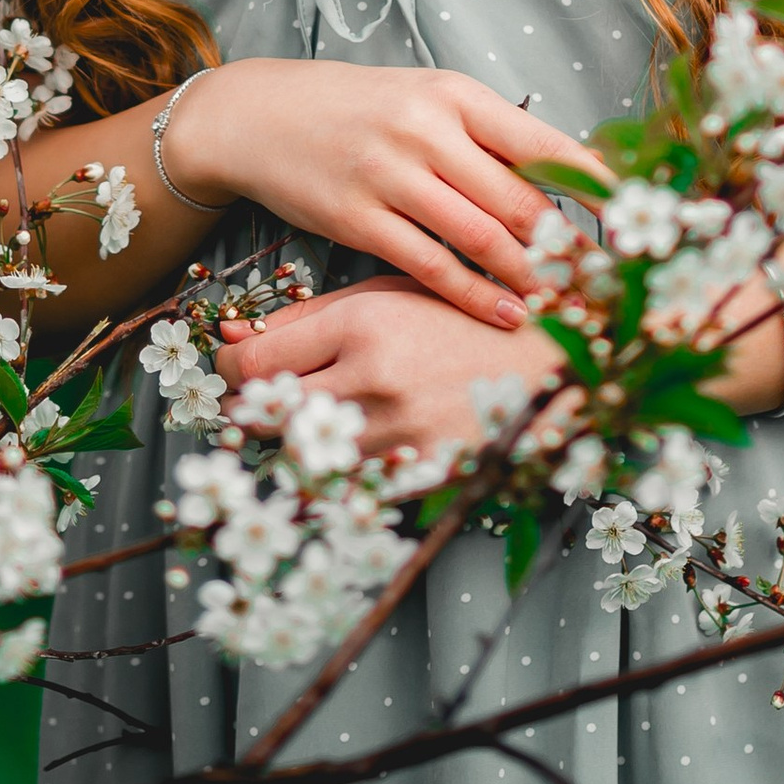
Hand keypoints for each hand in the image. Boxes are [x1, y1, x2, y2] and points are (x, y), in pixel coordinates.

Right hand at [162, 59, 603, 327]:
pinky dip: (476, 295)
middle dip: (573, 249)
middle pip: (521, 199)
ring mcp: (391, 174)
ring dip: (533, 278)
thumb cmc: (357, 111)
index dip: (597, 189)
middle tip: (614, 287)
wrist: (260, 116)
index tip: (638, 224)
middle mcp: (428, 128)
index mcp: (456, 94)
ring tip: (572, 308)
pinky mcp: (359, 218)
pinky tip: (507, 314)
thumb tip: (568, 181)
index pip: (545, 143)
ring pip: (483, 236)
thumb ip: (486, 138)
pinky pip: (432, 266)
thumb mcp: (425, 101)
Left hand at [220, 274, 569, 468]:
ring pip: (304, 461)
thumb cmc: (462, 318)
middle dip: (255, 412)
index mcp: (363, 325)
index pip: (255, 367)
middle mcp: (373, 382)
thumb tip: (233, 339)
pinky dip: (340, 476)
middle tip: (264, 400)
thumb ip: (309, 318)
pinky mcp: (422, 478)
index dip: (230, 372)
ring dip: (299, 445)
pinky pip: (350, 490)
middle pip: (267, 420)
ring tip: (320, 419)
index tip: (234, 368)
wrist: (553, 363)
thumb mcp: (387, 293)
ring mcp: (399, 437)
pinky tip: (356, 450)